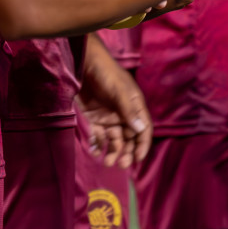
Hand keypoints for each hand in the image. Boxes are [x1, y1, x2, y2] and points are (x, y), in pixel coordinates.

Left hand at [77, 40, 151, 167]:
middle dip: (127, 153)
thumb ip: (129, 110)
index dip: (142, 146)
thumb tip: (141, 130)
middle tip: (121, 165)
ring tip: (107, 161)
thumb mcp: (119, 90)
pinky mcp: (95, 119)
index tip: (137, 159)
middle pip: (129, 139)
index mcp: (135, 107)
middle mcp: (124, 115)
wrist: (84, 63)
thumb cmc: (106, 73)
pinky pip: (99, 136)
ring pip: (114, 140)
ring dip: (112, 152)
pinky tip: (94, 152)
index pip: (143, 130)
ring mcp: (109, 117)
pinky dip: (98, 145)